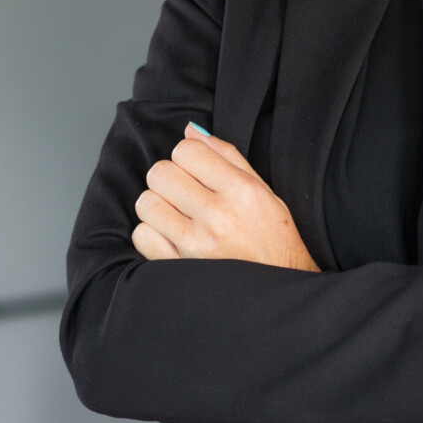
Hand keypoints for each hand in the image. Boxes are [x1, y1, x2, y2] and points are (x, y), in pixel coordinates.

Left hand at [132, 124, 319, 270]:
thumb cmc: (274, 240)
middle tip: (187, 193)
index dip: (187, 157)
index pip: (186, 150)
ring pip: (146, 202)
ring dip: (159, 206)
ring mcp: (195, 245)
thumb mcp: (264, 191)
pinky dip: (152, 234)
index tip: (197, 170)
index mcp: (242, 191)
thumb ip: (227, 156)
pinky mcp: (179, 269)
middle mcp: (218, 216)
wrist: (281, 292)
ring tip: (180, 216)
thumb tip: (191, 130)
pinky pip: (141, 236)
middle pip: (160, 173)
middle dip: (171, 179)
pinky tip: (173, 237)